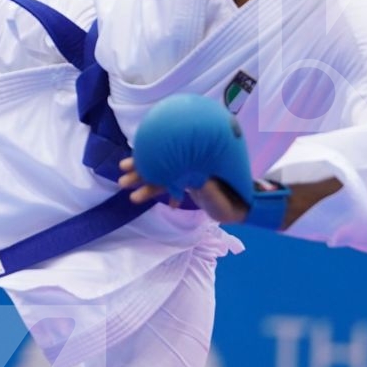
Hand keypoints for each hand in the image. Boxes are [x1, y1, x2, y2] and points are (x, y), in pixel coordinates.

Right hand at [117, 157, 248, 223]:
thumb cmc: (233, 197)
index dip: (144, 162)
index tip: (127, 166)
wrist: (244, 207)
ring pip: (163, 176)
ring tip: (132, 197)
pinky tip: (167, 205)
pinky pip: (173, 187)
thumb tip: (192, 180)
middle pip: (159, 164)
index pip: (163, 159)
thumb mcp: (218, 192)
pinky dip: (167, 194)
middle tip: (122, 179)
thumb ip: (204, 186)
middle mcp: (188, 163)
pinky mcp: (192, 185)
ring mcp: (189, 174)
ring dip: (148, 186)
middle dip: (140, 172)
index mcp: (192, 160)